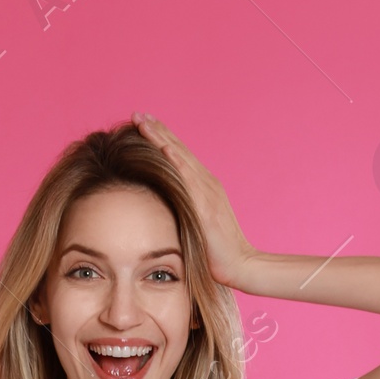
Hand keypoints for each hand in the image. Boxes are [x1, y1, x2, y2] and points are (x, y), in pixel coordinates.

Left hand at [133, 114, 257, 290]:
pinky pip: (189, 180)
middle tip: (137, 113)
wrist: (241, 265)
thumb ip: (185, 211)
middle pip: (178, 150)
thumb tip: (164, 209)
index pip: (180, 156)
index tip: (144, 123)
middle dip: (157, 130)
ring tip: (143, 122)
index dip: (162, 138)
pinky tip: (164, 148)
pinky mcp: (206, 207)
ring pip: (180, 158)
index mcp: (204, 187)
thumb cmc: (218, 252)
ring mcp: (208, 193)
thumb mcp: (198, 225)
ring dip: (161, 138)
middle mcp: (207, 183)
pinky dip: (177, 162)